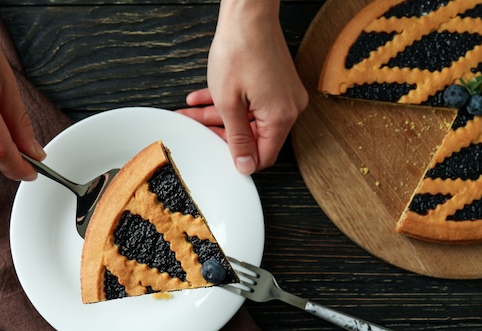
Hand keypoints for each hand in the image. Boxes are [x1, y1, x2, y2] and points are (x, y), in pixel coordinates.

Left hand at [178, 0, 307, 174]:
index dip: (239, 159)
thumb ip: (237, 138)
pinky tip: (203, 98)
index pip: (264, 156)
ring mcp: (284, 94)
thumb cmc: (240, 49)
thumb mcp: (229, 103)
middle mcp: (289, 108)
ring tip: (192, 111)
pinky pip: (252, 101)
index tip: (218, 155)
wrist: (248, 12)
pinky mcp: (277, 83)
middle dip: (222, 132)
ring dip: (219, 115)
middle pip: (254, 135)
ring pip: (248, 117)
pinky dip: (229, 101)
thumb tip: (245, 165)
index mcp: (281, 117)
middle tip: (199, 130)